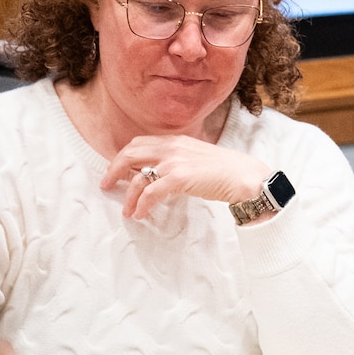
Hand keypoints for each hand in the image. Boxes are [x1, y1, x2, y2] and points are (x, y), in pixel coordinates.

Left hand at [102, 134, 272, 221]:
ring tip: (126, 209)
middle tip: (107, 184)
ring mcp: (174, 162)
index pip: (139, 143)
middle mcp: (171, 147)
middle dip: (114, 170)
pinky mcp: (179, 178)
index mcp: (176, 140)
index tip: (117, 169)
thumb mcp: (198, 157)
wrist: (246, 176)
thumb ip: (179, 160)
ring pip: (136, 176)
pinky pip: (150, 192)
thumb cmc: (228, 171)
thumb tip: (162, 174)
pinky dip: (141, 205)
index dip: (123, 156)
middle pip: (129, 154)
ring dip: (127, 195)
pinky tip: (141, 214)